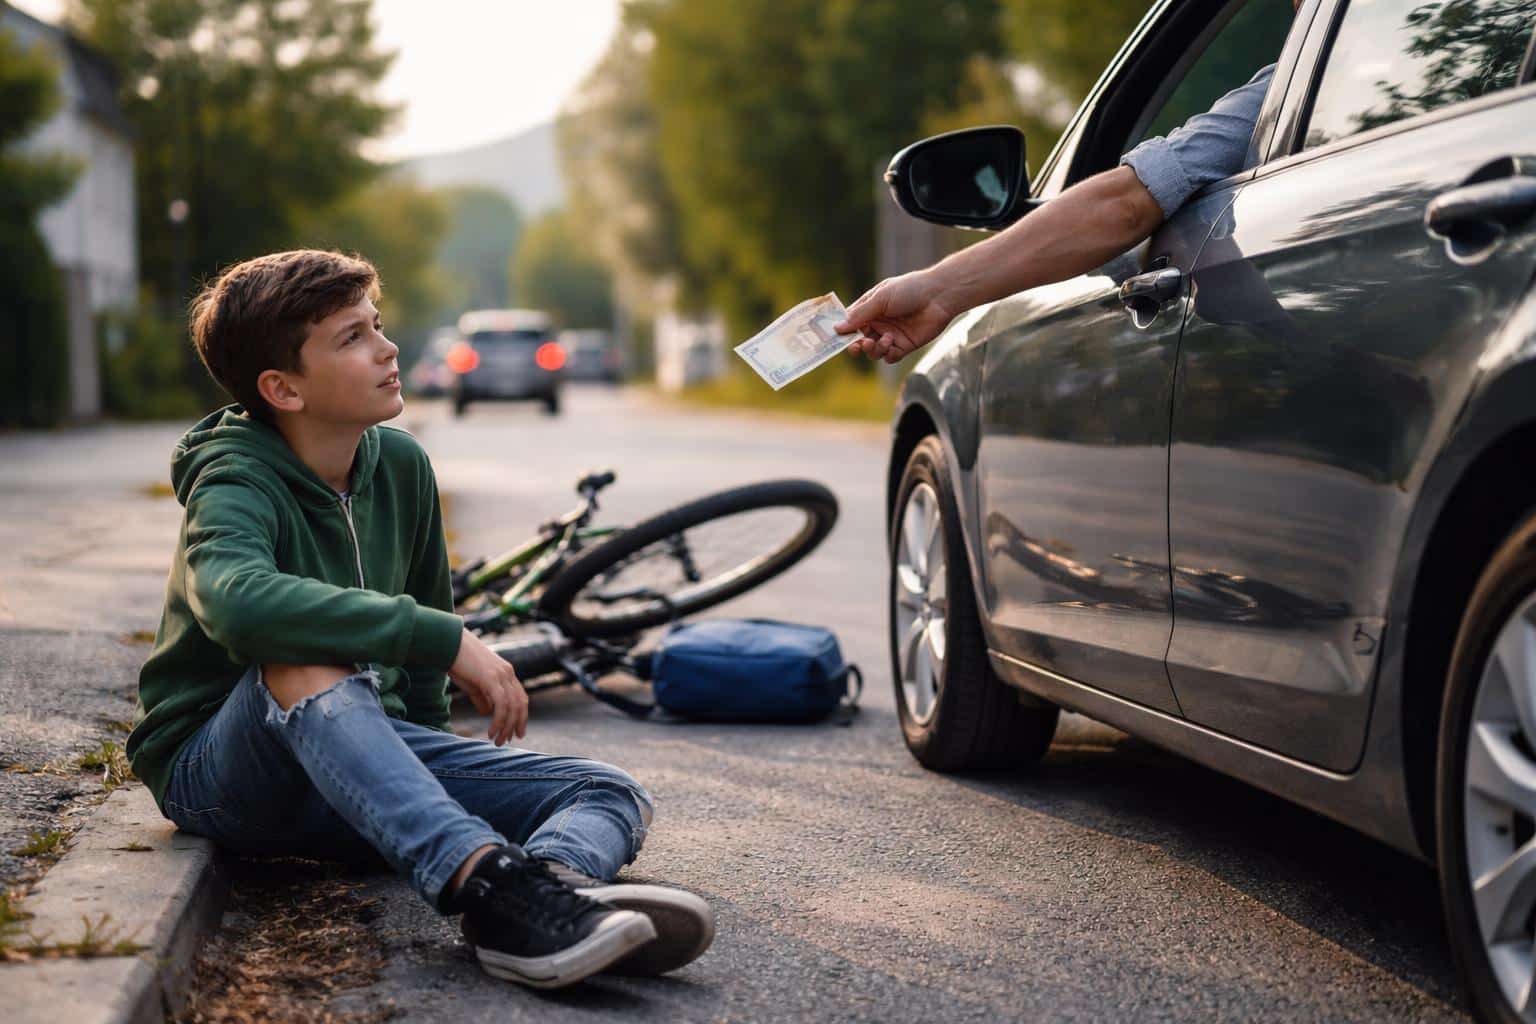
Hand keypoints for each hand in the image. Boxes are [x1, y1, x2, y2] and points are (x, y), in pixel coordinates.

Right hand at [447, 628, 527, 744]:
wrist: (448, 644)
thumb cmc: (458, 662)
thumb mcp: (473, 683)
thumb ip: (482, 697)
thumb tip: (487, 712)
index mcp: (506, 673)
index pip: (520, 698)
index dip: (520, 716)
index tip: (515, 733)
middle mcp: (508, 673)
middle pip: (521, 703)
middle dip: (516, 724)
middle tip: (507, 741)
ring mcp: (501, 675)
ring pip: (513, 706)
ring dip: (507, 727)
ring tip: (497, 741)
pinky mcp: (491, 678)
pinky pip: (501, 704)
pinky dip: (499, 721)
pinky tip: (491, 731)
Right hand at [835, 270, 961, 363]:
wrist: (939, 296)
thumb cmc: (909, 289)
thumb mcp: (880, 298)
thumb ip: (859, 315)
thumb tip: (837, 328)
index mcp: (870, 309)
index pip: (850, 323)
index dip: (843, 332)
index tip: (836, 338)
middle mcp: (879, 323)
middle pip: (859, 340)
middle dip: (856, 345)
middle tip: (857, 346)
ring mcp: (892, 335)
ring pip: (873, 351)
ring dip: (873, 349)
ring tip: (880, 340)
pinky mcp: (905, 345)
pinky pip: (890, 357)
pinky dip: (887, 353)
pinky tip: (891, 343)